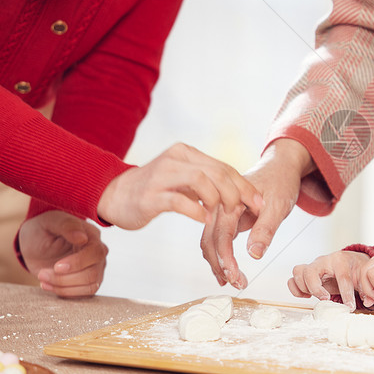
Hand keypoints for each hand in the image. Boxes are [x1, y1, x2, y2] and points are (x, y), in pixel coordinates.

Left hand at [18, 211, 107, 297]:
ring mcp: (94, 268)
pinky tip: (48, 285)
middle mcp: (97, 253)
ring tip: (42, 279)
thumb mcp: (50, 222)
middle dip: (65, 278)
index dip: (78, 263)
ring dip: (64, 287)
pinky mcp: (87, 281)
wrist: (35, 243)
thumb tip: (82, 238)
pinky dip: (66, 293)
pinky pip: (85, 293)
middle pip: (93, 272)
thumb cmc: (43, 229)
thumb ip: (66, 226)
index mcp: (92, 236)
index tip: (56, 266)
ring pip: (90, 285)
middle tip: (42, 274)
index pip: (95, 252)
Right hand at [97, 142, 258, 229]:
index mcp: (186, 154)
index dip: (244, 185)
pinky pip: (179, 201)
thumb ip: (206, 182)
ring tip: (223, 215)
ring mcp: (162, 176)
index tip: (259, 202)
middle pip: (217, 172)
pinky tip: (204, 220)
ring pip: (201, 181)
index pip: (223, 167)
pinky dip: (196, 210)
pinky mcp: (150, 195)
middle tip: (245, 211)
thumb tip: (238, 194)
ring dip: (218, 199)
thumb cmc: (155, 190)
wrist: (113, 195)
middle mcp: (176, 159)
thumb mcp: (183, 180)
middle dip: (237, 193)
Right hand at [199, 139, 313, 288]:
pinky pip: (218, 237)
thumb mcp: (278, 205)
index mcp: (230, 201)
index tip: (234, 278)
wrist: (280, 166)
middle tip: (236, 285)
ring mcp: (222, 211)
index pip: (221, 235)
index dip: (225, 259)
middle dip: (220, 265)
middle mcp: (221, 205)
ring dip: (219, 263)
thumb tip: (254, 254)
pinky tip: (229, 269)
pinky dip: (221, 255)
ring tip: (233, 281)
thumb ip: (266, 228)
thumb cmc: (281, 182)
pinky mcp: (227, 217)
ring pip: (210, 241)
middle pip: (209, 240)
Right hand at [288, 251, 370, 308]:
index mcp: (341, 260)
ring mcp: (313, 265)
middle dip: (316, 288)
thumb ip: (367, 289)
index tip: (349, 307)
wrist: (348, 261)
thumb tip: (370, 301)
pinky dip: (296, 289)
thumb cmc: (355, 268)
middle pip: (310, 271)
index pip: (342, 277)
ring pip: (298, 272)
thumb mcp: (363, 276)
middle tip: (326, 299)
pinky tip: (307, 296)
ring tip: (317, 296)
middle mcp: (323, 261)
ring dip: (305, 288)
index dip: (346, 294)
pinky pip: (292, 279)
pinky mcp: (305, 273)